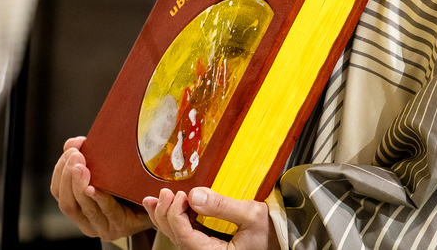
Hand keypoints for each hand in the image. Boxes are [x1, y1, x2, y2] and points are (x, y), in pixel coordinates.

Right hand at [50, 136, 152, 240]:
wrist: (158, 202)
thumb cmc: (128, 185)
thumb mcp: (105, 169)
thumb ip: (88, 157)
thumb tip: (71, 144)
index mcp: (78, 207)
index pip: (58, 192)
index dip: (60, 172)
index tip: (69, 152)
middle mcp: (87, 222)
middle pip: (68, 203)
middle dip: (69, 178)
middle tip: (76, 157)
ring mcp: (103, 227)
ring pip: (84, 208)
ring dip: (80, 186)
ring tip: (81, 167)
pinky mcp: (122, 227)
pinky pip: (108, 212)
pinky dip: (100, 199)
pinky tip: (95, 188)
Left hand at [143, 187, 276, 249]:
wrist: (282, 237)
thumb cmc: (272, 231)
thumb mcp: (252, 216)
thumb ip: (222, 206)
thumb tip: (194, 195)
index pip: (184, 237)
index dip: (176, 215)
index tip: (180, 195)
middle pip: (175, 237)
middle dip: (165, 214)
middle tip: (165, 193)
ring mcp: (206, 248)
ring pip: (176, 235)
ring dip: (163, 216)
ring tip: (153, 200)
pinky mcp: (208, 242)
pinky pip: (184, 232)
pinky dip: (173, 218)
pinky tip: (167, 206)